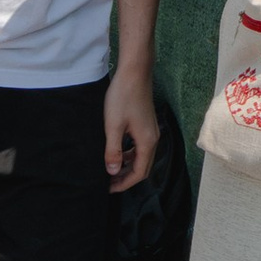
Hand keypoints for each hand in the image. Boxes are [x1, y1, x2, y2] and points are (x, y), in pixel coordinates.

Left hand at [104, 65, 160, 189]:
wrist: (134, 73)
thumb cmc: (123, 97)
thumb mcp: (113, 126)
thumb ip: (113, 150)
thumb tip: (112, 171)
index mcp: (147, 142)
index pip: (139, 173)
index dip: (124, 183)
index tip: (108, 188)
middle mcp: (153, 139)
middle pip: (143, 167)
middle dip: (126, 177)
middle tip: (108, 183)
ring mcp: (151, 131)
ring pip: (141, 157)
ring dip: (128, 166)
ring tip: (110, 169)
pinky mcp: (146, 124)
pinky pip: (140, 146)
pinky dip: (130, 154)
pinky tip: (117, 151)